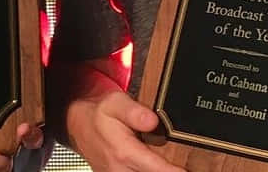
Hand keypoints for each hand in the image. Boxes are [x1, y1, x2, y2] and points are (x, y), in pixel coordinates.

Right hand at [65, 89, 183, 171]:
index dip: (175, 171)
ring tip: (175, 166)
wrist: (78, 123)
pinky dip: (149, 171)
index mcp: (123, 152)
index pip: (157, 168)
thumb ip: (134, 112)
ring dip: (159, 171)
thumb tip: (153, 121)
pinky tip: (161, 166)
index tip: (188, 169)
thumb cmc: (99, 112)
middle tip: (188, 165)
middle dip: (168, 170)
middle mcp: (120, 170)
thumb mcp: (115, 103)